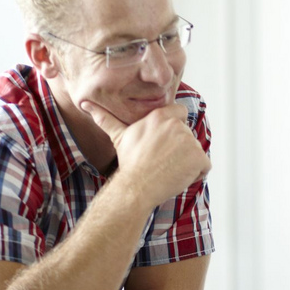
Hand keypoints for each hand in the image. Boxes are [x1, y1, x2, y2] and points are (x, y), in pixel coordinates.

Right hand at [80, 101, 210, 207]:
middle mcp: (177, 125)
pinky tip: (179, 177)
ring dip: (186, 163)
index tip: (164, 142)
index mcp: (161, 116)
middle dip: (179, 149)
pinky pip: (204, 167)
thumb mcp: (119, 136)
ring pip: (195, 152)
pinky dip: (196, 174)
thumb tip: (84, 103)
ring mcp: (190, 141)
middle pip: (188, 136)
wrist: (136, 186)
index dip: (175, 129)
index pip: (180, 113)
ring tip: (167, 169)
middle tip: (161, 160)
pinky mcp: (199, 158)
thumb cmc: (129, 162)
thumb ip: (106, 118)